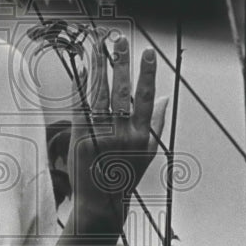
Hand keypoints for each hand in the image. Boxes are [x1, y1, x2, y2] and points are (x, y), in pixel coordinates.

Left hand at [67, 34, 167, 233]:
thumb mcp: (147, 153)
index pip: (146, 98)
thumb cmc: (125, 176)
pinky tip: (81, 69)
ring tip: (99, 47)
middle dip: (121, 63)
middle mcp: (122, 134)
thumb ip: (157, 124)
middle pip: (122, 91)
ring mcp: (101, 136)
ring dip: (99, 68)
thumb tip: (165, 99)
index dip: (148, 74)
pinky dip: (80, 86)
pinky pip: (80, 105)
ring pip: (100, 94)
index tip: (148, 53)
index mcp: (142, 136)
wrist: (101, 205)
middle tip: (119, 41)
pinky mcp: (81, 138)